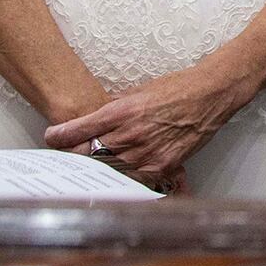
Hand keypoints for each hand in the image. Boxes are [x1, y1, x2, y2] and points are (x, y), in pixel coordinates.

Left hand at [44, 65, 244, 184]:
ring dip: (98, 169)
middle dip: (75, 156)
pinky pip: (133, 178)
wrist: (212, 93)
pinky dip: (125, 177)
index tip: (52, 138)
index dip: (59, 137)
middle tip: (68, 157)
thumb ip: (114, 108)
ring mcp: (145, 152)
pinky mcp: (161, 164)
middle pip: (87, 155)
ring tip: (93, 168)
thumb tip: (94, 121)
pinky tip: (120, 175)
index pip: (77, 130)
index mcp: (121, 111)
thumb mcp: (139, 91)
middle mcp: (130, 133)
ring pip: (107, 169)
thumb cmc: (178, 87)